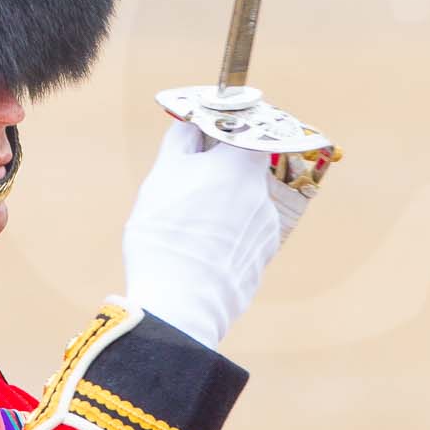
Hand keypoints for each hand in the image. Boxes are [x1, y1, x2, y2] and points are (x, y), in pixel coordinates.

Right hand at [122, 121, 284, 348]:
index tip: (202, 143)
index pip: (243, 133)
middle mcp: (262, 194)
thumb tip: (192, 126)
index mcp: (241, 165)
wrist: (181, 303)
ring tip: (189, 230)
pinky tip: (201, 253)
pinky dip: (227, 239)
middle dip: (217, 177)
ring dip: (222, 210)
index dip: (221, 135)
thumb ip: (181, 140)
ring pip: (243, 207)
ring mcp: (267, 230)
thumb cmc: (167, 233)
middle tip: (184, 191)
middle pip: (242, 172)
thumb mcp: (162, 174)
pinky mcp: (263, 260)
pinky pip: (244, 238)